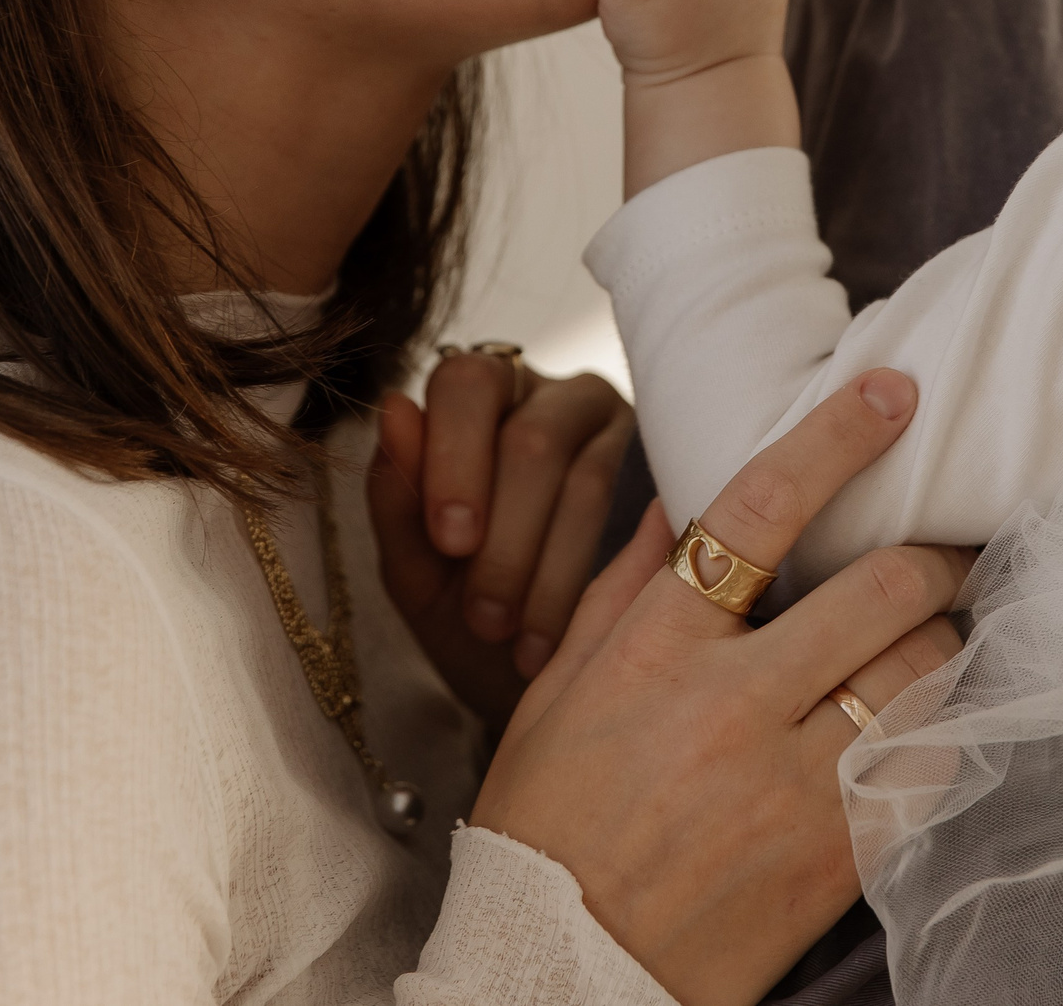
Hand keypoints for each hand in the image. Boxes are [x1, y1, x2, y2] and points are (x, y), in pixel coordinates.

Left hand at [369, 348, 633, 728]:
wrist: (535, 679)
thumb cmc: (468, 610)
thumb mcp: (418, 571)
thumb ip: (397, 498)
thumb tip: (393, 406)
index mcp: (478, 399)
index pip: (466, 384)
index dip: (456, 458)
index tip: (452, 543)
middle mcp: (552, 397)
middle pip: (532, 438)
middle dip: (506, 539)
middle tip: (486, 619)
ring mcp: (618, 432)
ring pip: (588, 480)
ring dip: (548, 571)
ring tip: (520, 643)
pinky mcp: (669, 478)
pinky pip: (643, 515)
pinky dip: (599, 578)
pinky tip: (574, 631)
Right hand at [472, 370, 969, 1005]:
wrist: (558, 972)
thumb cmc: (548, 825)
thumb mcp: (559, 690)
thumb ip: (623, 588)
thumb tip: (678, 498)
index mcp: (656, 648)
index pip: (761, 509)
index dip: (837, 438)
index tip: (894, 394)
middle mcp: (733, 703)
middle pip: (880, 589)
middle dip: (932, 554)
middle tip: (948, 544)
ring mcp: (794, 782)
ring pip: (922, 671)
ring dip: (946, 637)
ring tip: (944, 628)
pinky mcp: (838, 853)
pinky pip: (929, 764)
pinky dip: (947, 726)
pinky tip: (937, 712)